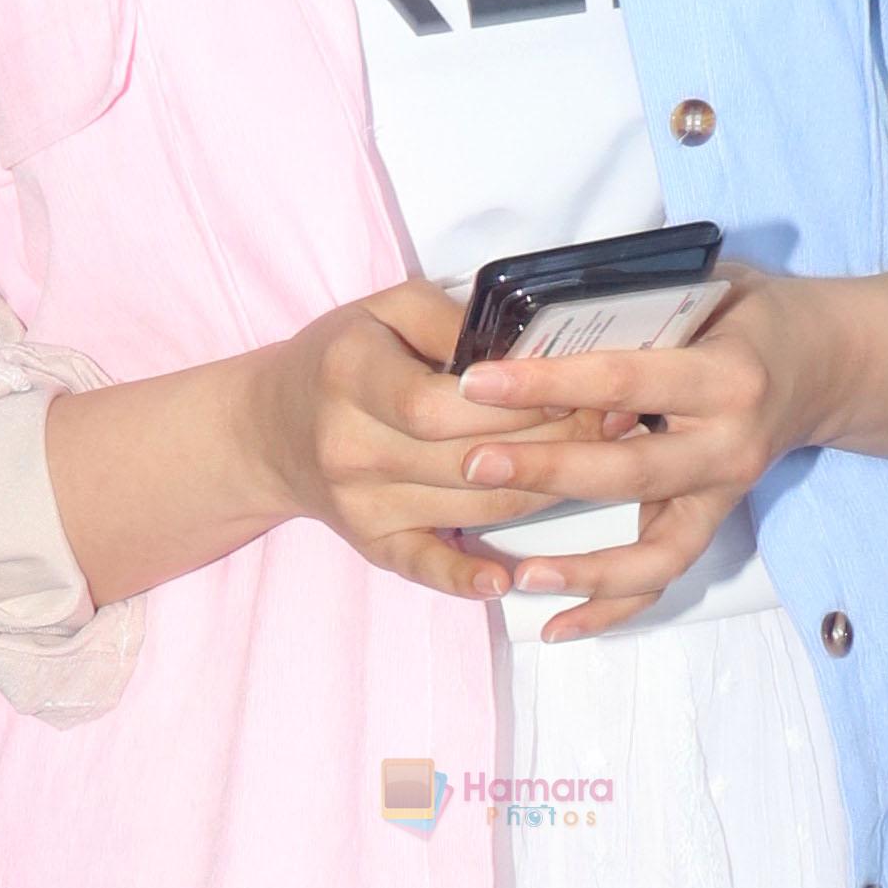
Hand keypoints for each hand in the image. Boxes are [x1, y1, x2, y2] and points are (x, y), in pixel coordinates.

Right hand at [242, 277, 643, 602]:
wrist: (270, 430)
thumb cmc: (344, 357)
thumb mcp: (385, 309)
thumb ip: (453, 322)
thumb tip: (533, 347)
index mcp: (350, 373)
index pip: (440, 403)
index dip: (516, 401)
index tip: (579, 387)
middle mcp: (349, 445)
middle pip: (468, 457)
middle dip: (553, 442)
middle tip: (616, 425)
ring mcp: (359, 503)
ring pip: (473, 506)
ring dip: (545, 491)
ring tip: (601, 466)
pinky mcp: (371, 542)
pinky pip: (424, 565)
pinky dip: (466, 577)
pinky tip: (506, 578)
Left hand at [452, 271, 841, 634]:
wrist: (825, 362)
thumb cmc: (747, 314)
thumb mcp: (702, 285)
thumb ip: (633, 307)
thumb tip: (531, 324)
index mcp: (725, 374)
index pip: (624, 380)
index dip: (548, 382)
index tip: (478, 381)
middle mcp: (731, 443)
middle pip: (631, 472)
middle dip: (546, 471)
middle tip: (474, 463)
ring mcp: (725, 492)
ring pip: (656, 550)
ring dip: (584, 570)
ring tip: (518, 576)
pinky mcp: (714, 521)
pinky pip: (664, 577)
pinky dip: (612, 609)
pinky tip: (557, 628)